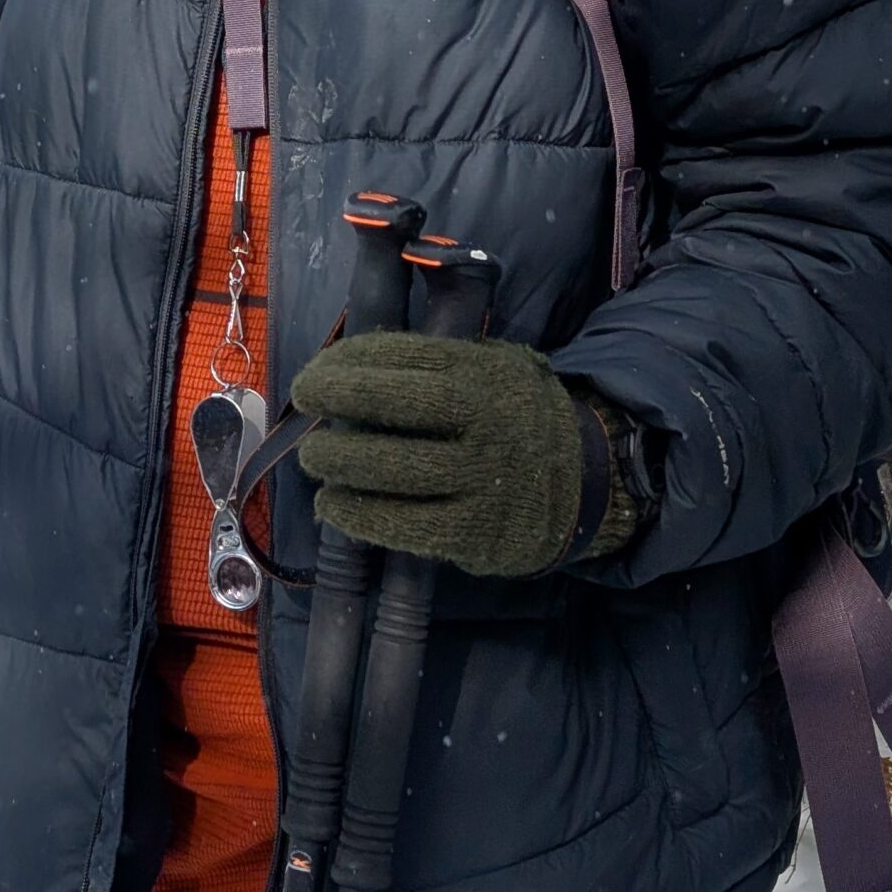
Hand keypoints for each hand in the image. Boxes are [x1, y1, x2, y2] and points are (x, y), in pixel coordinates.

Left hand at [294, 329, 605, 579]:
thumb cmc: (516, 417)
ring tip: (315, 458)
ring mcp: (479, 480)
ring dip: (340, 462)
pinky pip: (404, 526)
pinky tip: (334, 506)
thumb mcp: (492, 368)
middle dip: (337, 401)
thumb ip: (435, 364)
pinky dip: (359, 516)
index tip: (315, 373)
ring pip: (393, 470)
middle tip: (305, 405)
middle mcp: (481, 422)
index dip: (347, 362)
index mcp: (481, 373)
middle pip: (393, 407)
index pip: (402, 357)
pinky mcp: (475, 533)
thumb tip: (348, 365)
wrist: (586, 480)